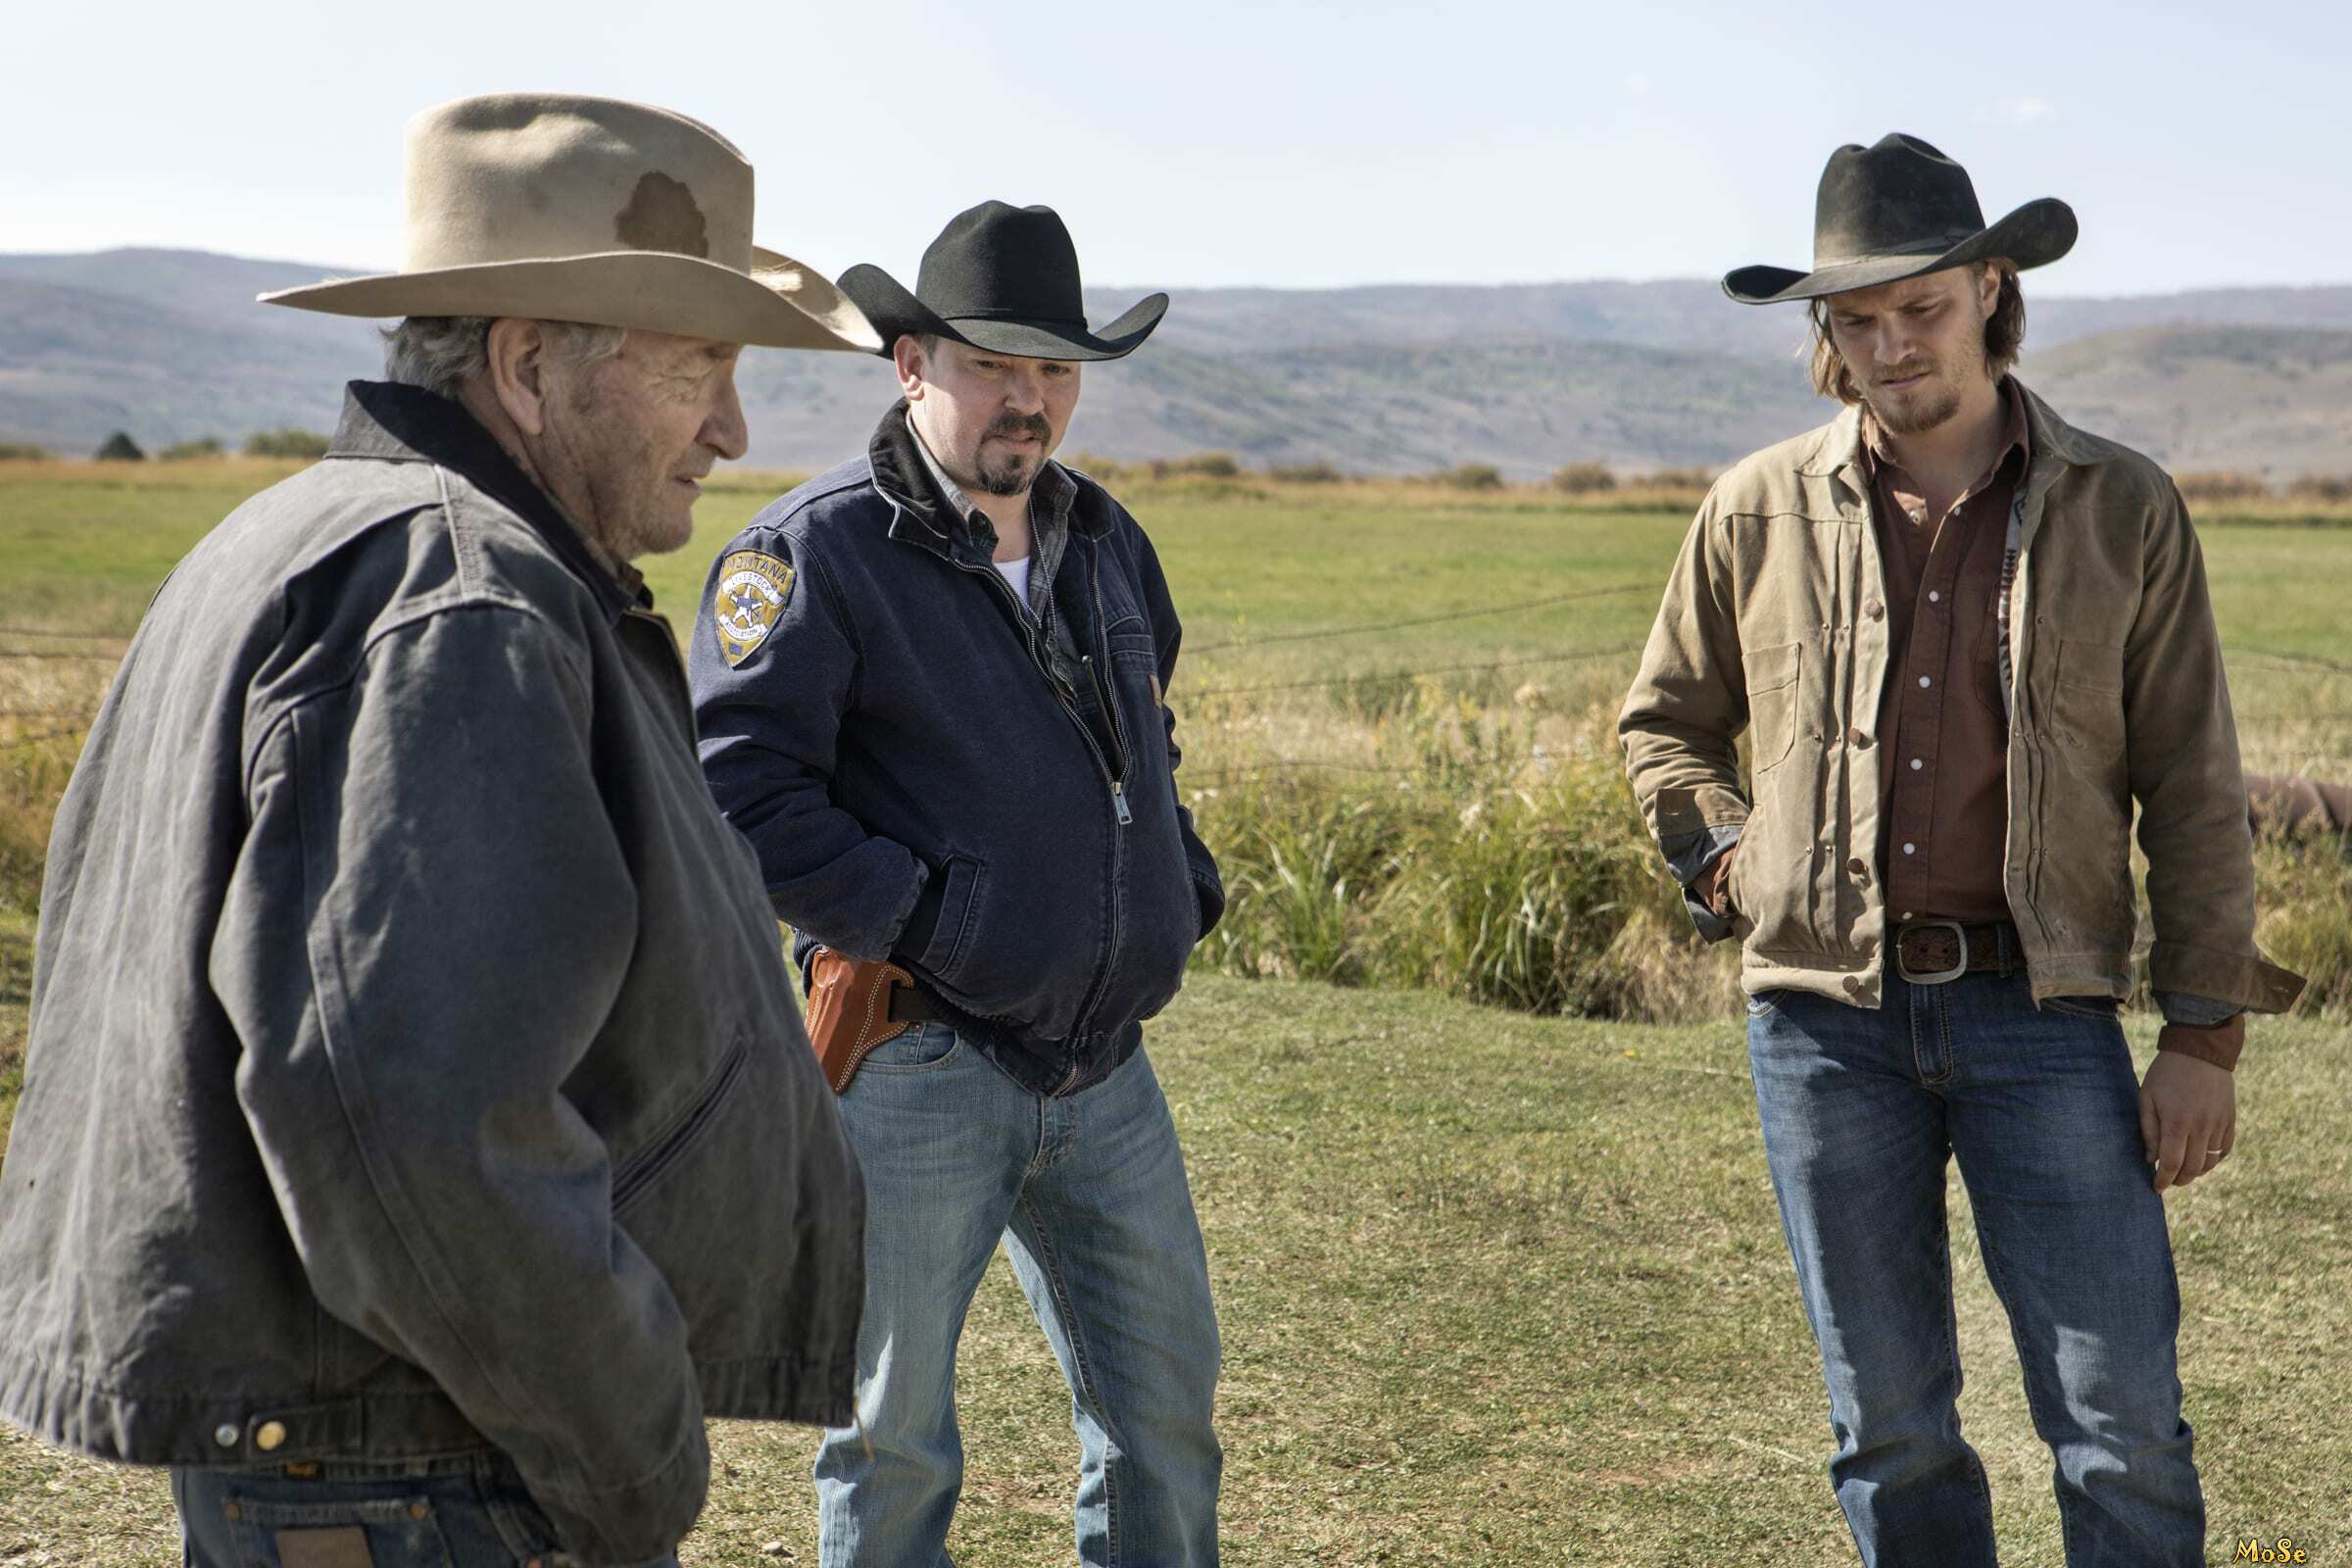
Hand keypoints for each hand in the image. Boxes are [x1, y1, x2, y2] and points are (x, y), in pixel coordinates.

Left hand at [2138, 1050, 2235, 1192]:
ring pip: (2210, 1163)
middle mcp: (2201, 1127)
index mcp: (2177, 1122)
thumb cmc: (2166, 1073)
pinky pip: (2224, 1150)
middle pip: (2193, 1168)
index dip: (2163, 1180)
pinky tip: (2201, 1159)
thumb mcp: (2147, 1097)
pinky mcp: (2230, 1120)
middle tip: (2168, 1180)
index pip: (2171, 1163)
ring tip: (2182, 1171)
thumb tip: (2151, 1159)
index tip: (2156, 1187)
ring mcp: (2219, 1124)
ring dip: (2196, 1172)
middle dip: (2179, 1180)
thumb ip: (2148, 1131)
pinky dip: (2213, 1160)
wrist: (2200, 1051)